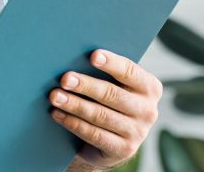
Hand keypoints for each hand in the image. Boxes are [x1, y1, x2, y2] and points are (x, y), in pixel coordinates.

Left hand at [49, 49, 161, 169]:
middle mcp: (148, 110)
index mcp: (149, 88)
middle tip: (64, 79)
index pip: (131, 72)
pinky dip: (73, 123)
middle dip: (86, 85)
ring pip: (101, 115)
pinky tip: (57, 114)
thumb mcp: (113, 85)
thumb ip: (103, 73)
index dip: (112, 63)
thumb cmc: (107, 101)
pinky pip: (94, 134)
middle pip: (112, 94)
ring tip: (54, 96)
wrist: (110, 140)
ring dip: (75, 105)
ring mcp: (138, 132)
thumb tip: (72, 55)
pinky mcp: (124, 149)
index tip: (93, 55)